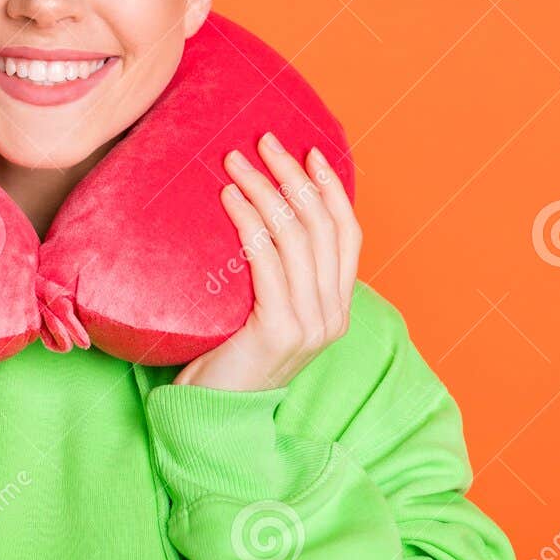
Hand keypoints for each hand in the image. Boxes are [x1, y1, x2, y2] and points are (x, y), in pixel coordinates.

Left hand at [173, 131, 362, 390]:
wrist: (212, 417)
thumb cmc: (229, 359)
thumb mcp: (266, 312)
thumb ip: (279, 276)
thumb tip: (264, 215)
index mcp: (337, 308)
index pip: (347, 236)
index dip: (332, 190)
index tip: (310, 153)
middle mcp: (331, 315)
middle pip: (321, 227)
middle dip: (293, 177)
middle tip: (263, 142)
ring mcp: (309, 324)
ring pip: (295, 238)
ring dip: (264, 190)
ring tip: (235, 162)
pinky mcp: (279, 330)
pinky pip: (266, 262)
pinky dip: (248, 222)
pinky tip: (229, 199)